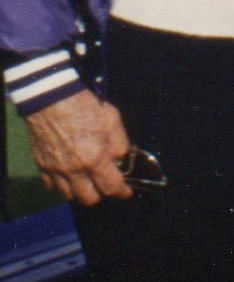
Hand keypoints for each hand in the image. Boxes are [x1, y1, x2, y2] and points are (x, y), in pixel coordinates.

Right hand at [25, 89, 132, 205]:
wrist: (51, 99)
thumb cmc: (84, 106)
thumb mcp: (112, 119)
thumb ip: (119, 143)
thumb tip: (121, 159)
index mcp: (94, 158)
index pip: (111, 187)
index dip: (122, 192)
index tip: (126, 192)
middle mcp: (73, 170)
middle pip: (89, 199)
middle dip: (101, 194)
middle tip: (106, 183)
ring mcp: (55, 171)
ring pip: (69, 196)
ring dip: (81, 191)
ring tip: (88, 179)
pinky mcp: (42, 167)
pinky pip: (52, 186)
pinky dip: (62, 185)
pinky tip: (69, 175)